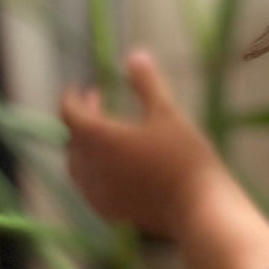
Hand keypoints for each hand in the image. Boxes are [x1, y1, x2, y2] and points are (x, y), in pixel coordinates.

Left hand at [61, 51, 219, 237]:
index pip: (70, 113)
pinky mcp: (110, 212)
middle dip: (81, 120)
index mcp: (97, 138)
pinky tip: (114, 169)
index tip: (80, 88)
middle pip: (73, 139)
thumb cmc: (184, 158)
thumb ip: (147, 84)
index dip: (73, 98)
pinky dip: (95, 172)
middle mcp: (89, 166)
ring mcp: (97, 193)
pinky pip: (91, 188)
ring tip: (104, 137)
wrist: (199, 208)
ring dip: (86, 147)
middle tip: (97, 105)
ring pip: (79, 166)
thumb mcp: (167, 114)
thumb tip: (136, 55)